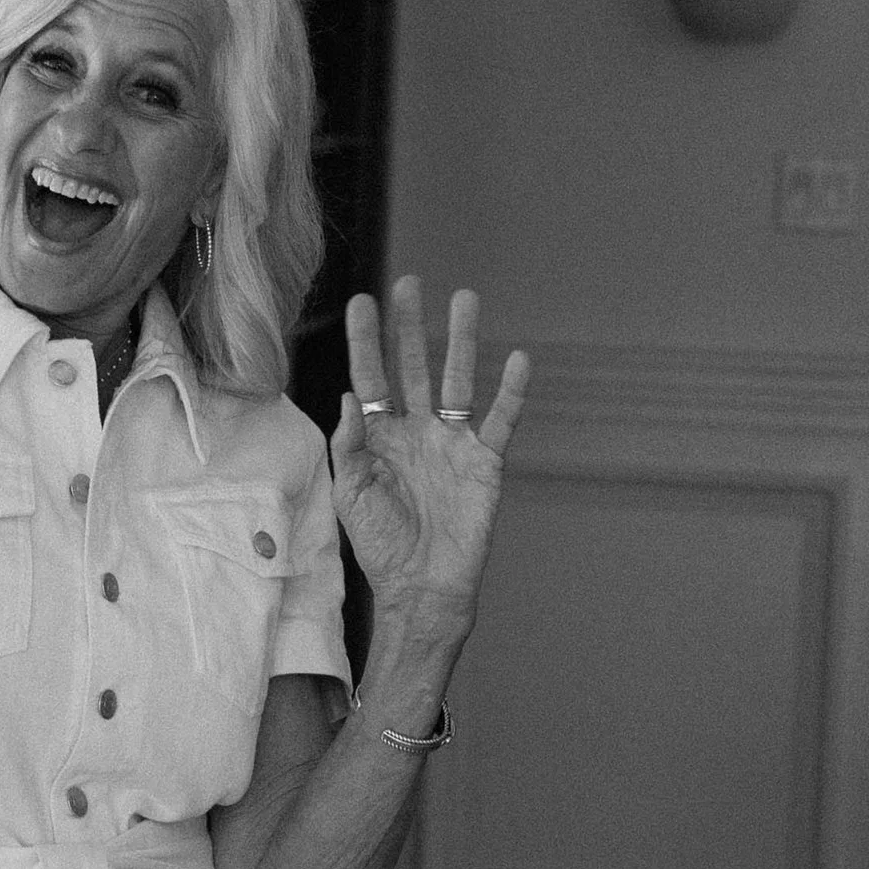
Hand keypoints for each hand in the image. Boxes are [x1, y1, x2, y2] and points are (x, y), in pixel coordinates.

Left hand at [331, 277, 528, 627]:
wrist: (422, 586)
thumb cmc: (381, 546)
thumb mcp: (352, 495)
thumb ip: (351, 445)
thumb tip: (350, 396)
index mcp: (379, 437)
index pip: (370, 377)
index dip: (367, 341)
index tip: (362, 301)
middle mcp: (416, 431)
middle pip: (413, 367)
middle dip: (411, 326)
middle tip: (409, 283)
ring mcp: (452, 443)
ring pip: (457, 381)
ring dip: (461, 342)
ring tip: (465, 299)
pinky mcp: (484, 462)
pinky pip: (500, 420)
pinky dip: (511, 392)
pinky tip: (518, 359)